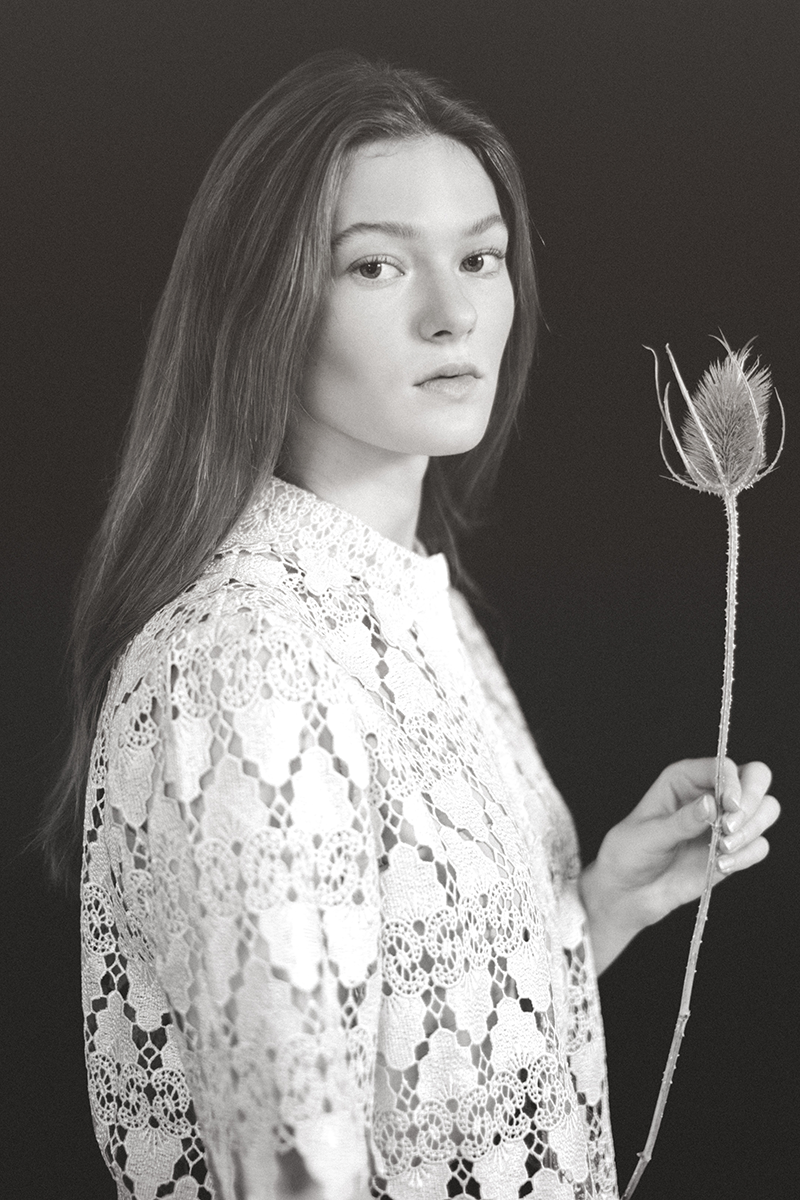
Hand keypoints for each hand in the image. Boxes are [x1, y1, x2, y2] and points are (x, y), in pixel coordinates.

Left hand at [579, 757, 779, 973]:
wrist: (629, 891)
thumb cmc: (629, 853)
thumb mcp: (648, 835)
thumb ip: (681, 821)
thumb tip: (710, 803)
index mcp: (684, 779)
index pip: (724, 766)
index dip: (733, 782)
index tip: (728, 806)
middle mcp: (710, 794)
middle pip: (756, 778)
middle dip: (751, 800)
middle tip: (729, 827)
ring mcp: (724, 822)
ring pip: (766, 810)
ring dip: (751, 830)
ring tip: (722, 850)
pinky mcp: (733, 849)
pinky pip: (760, 846)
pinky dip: (747, 855)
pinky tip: (721, 865)